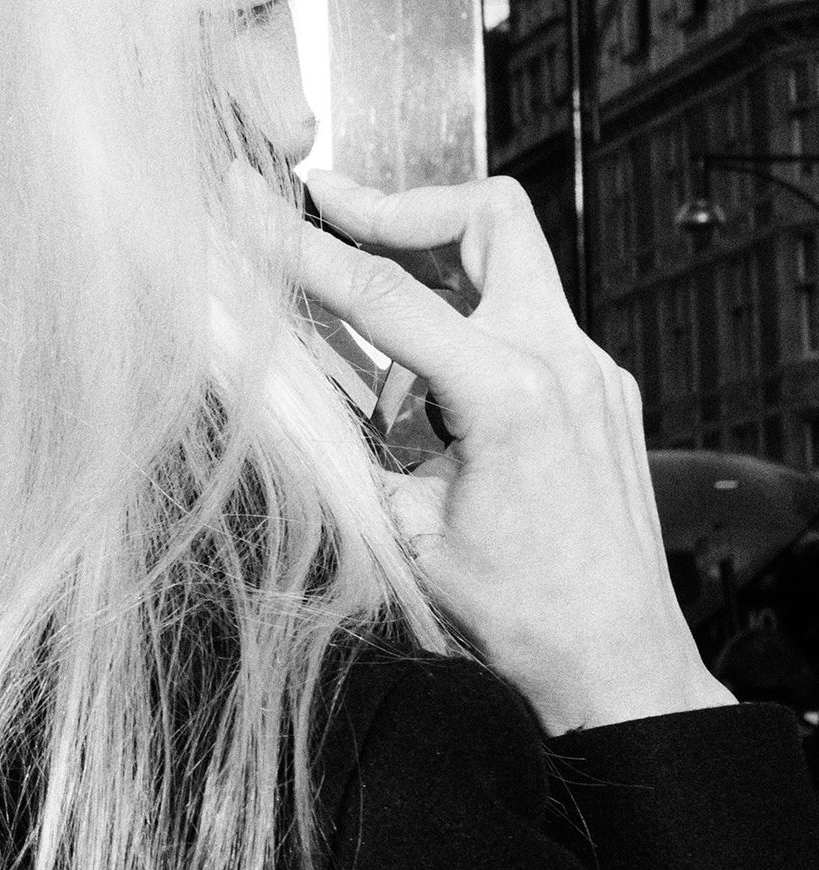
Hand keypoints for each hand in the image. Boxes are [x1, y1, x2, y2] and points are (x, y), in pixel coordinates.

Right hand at [287, 169, 728, 734]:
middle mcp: (565, 363)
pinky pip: (525, 324)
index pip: (385, 291)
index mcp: (510, 392)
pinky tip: (422, 398)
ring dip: (432, 275)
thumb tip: (275, 389)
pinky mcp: (599, 392)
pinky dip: (464, 330)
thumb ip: (341, 448)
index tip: (252, 209)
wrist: (617, 662)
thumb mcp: (400, 530)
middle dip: (402, 206)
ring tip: (374, 355)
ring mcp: (592, 373)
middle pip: (487, 218)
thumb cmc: (518, 616)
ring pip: (508, 265)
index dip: (304, 247)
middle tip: (331, 209)